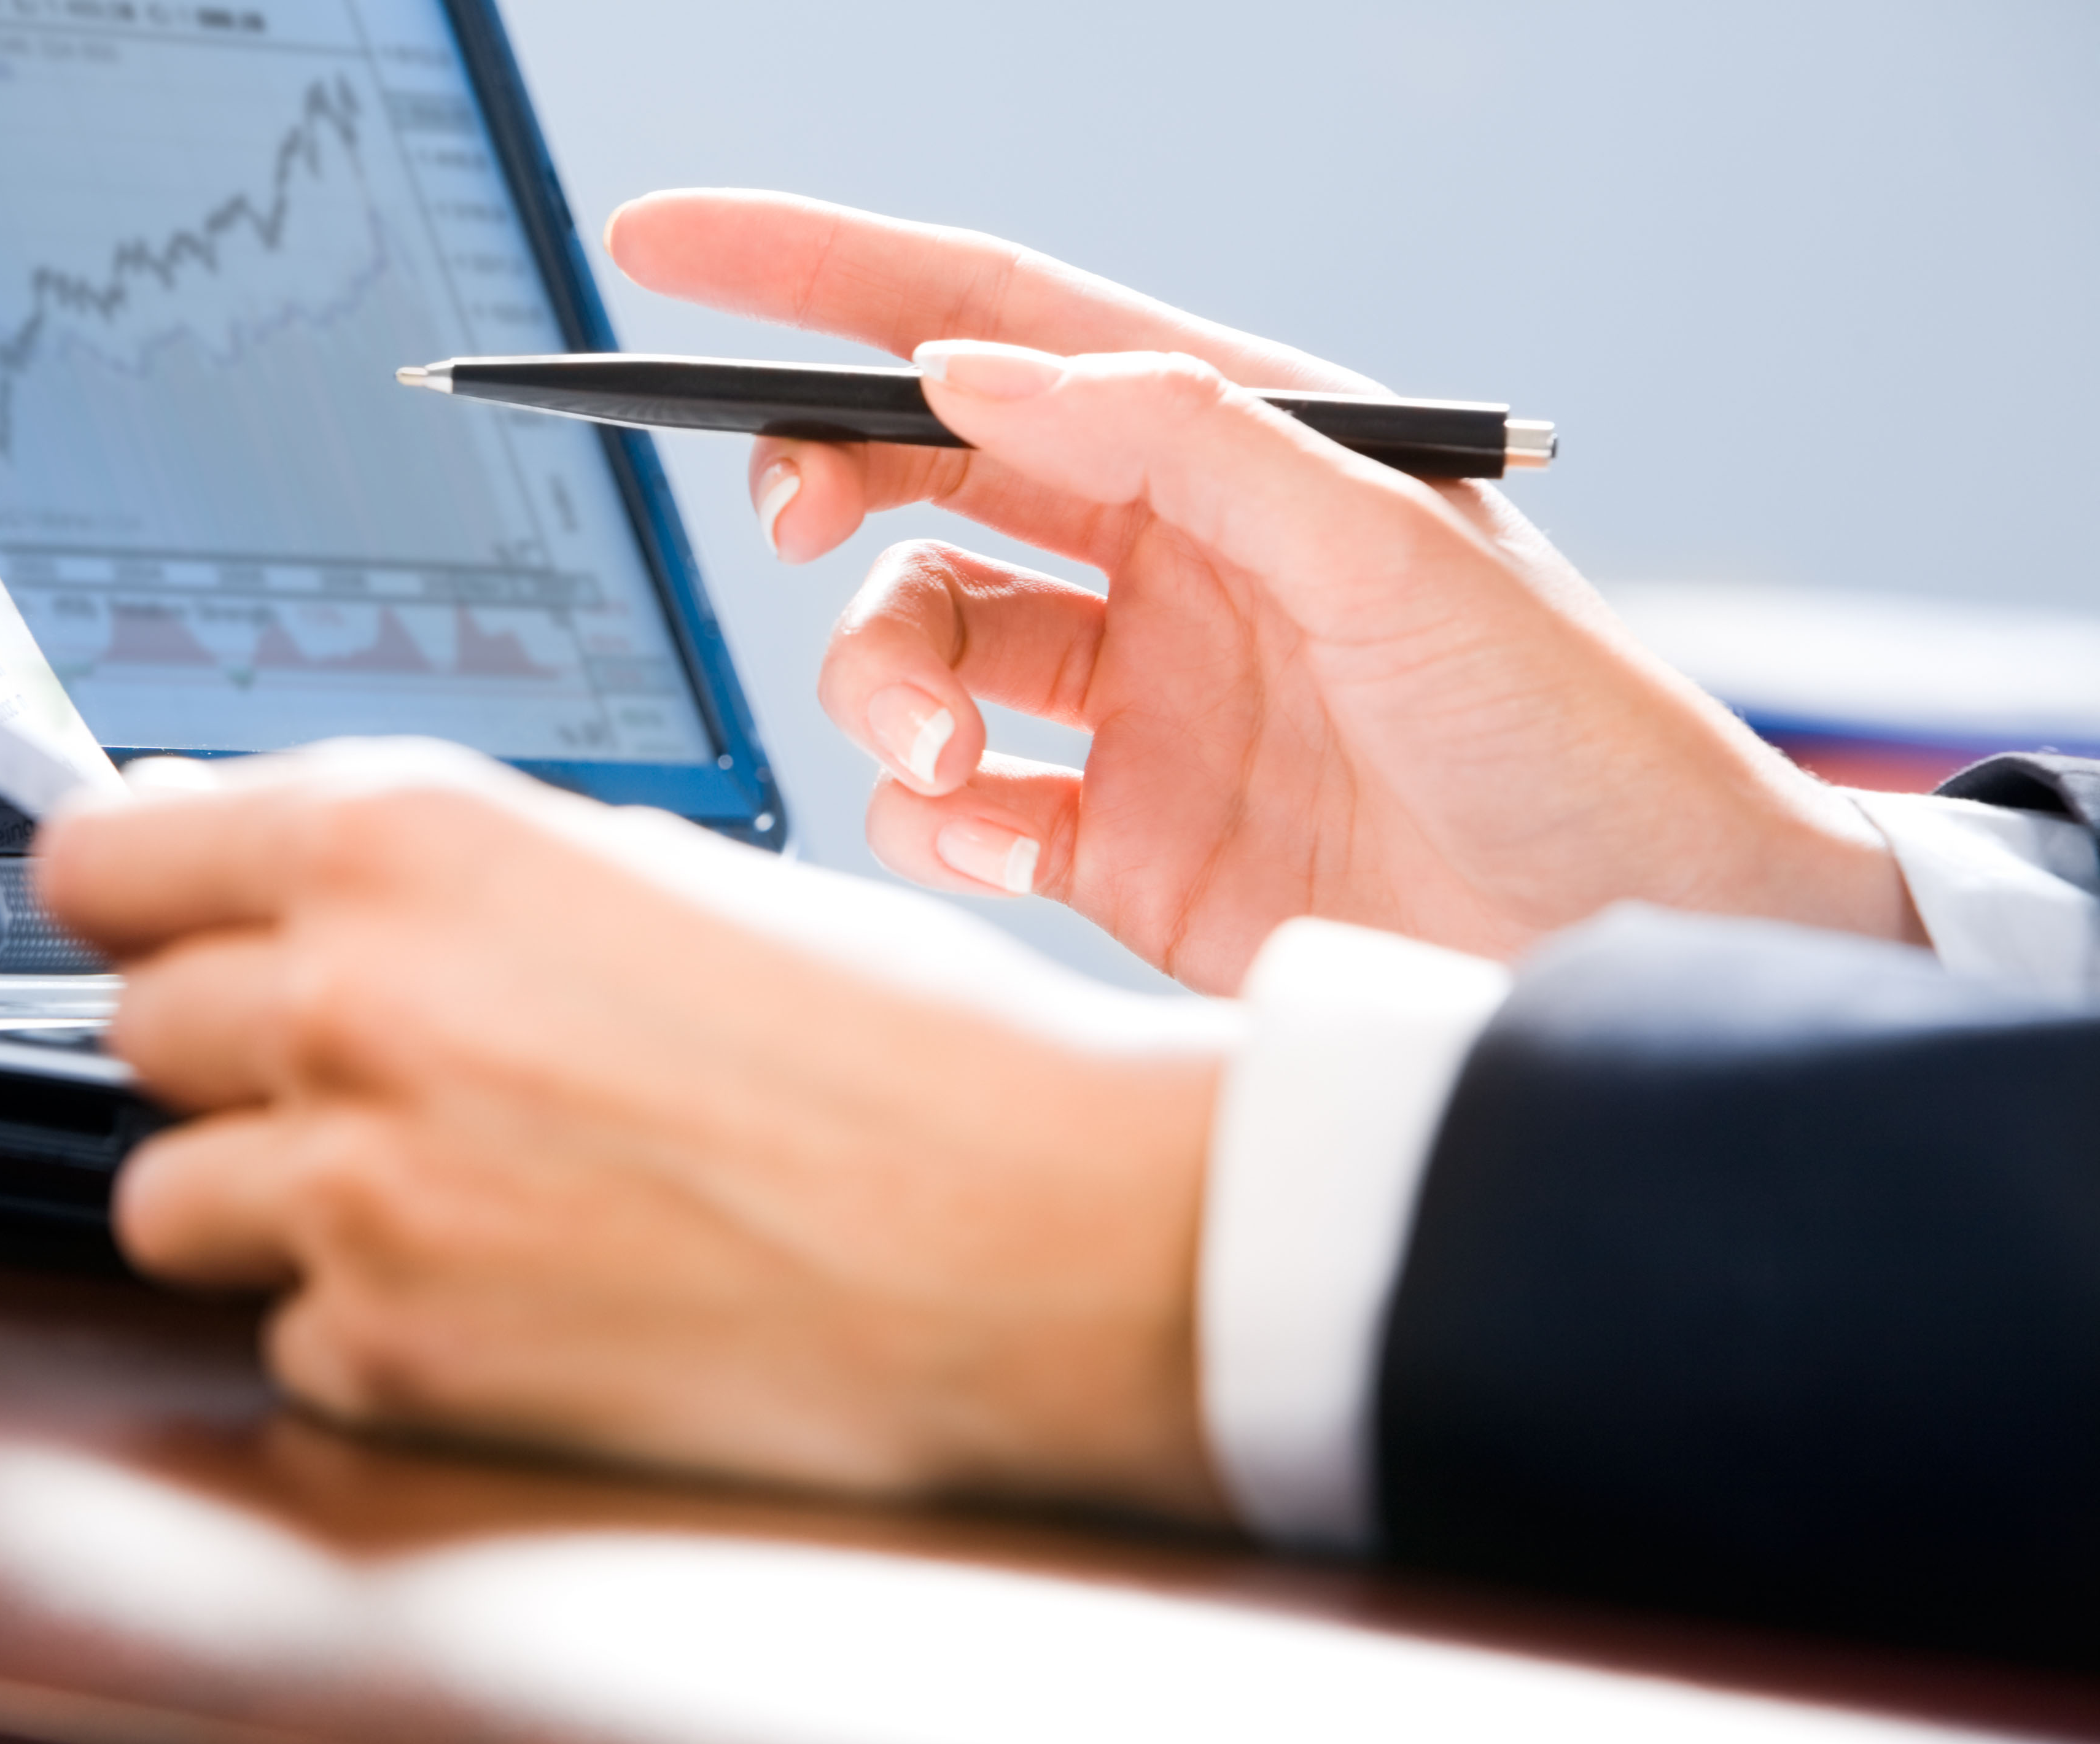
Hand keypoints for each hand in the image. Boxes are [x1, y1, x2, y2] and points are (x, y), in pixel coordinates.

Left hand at [34, 741, 1233, 1517]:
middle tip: (382, 1074)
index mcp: (407, 841)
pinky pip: (291, 1338)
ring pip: (171, 1199)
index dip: (134, 898)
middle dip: (238, 1054)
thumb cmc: (894, 1042)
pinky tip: (518, 1292)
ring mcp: (357, 1192)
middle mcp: (348, 1001)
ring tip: (445, 1196)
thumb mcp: (642, 874)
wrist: (1031, 1230)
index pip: (102, 858)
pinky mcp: (394, 1360)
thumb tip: (266, 878)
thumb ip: (423, 878)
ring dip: (275, 1199)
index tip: (161, 929)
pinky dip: (374, 1326)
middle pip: (136, 1029)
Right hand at [608, 190, 1917, 991]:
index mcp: (1233, 447)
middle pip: (921, 475)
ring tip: (948, 754)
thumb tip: (970, 359)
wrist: (1624, 951)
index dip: (821, 272)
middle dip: (825, 486)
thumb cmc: (1565, 734)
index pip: (993, 318)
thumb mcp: (1398, 552)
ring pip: (915, 646)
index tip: (669, 243)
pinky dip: (929, 819)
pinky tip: (995, 845)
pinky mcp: (1111, 845)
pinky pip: (950, 805)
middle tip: (787, 521)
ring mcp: (1130, 704)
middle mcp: (1165, 561)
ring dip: (882, 683)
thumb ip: (1186, 441)